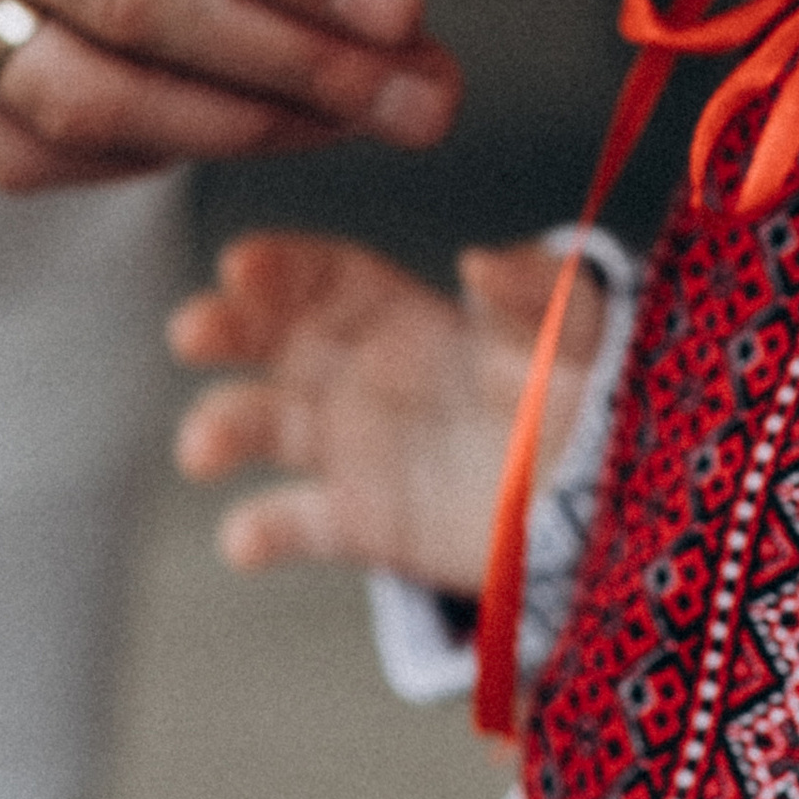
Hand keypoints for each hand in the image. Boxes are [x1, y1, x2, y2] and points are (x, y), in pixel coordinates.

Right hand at [172, 233, 606, 590]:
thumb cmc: (586, 390)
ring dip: (224, 429)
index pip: (326, 278)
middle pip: (276, 342)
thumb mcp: (576, 325)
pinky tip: (244, 537)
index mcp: (405, 316)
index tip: (241, 263)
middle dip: (227, 329)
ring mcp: (355, 450)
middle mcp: (361, 375)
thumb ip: (533, 290)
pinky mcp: (367, 524)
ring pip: (270, 430)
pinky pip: (303, 524)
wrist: (606, 493)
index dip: (282, 267)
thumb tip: (476, 261)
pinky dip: (265, 530)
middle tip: (192, 330)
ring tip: (202, 445)